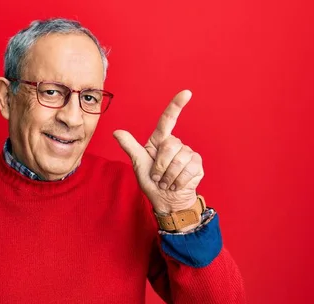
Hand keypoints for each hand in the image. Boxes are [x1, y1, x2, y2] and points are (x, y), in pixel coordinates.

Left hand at [113, 90, 203, 214]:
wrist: (166, 200)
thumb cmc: (151, 182)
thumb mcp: (138, 164)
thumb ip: (130, 147)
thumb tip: (116, 132)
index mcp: (160, 141)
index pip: (168, 120)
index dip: (176, 105)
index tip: (186, 93)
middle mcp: (175, 144)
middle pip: (170, 146)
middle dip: (160, 165)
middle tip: (157, 176)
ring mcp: (188, 154)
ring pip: (179, 159)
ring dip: (169, 176)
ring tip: (166, 182)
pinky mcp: (197, 165)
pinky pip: (189, 169)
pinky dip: (179, 181)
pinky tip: (176, 184)